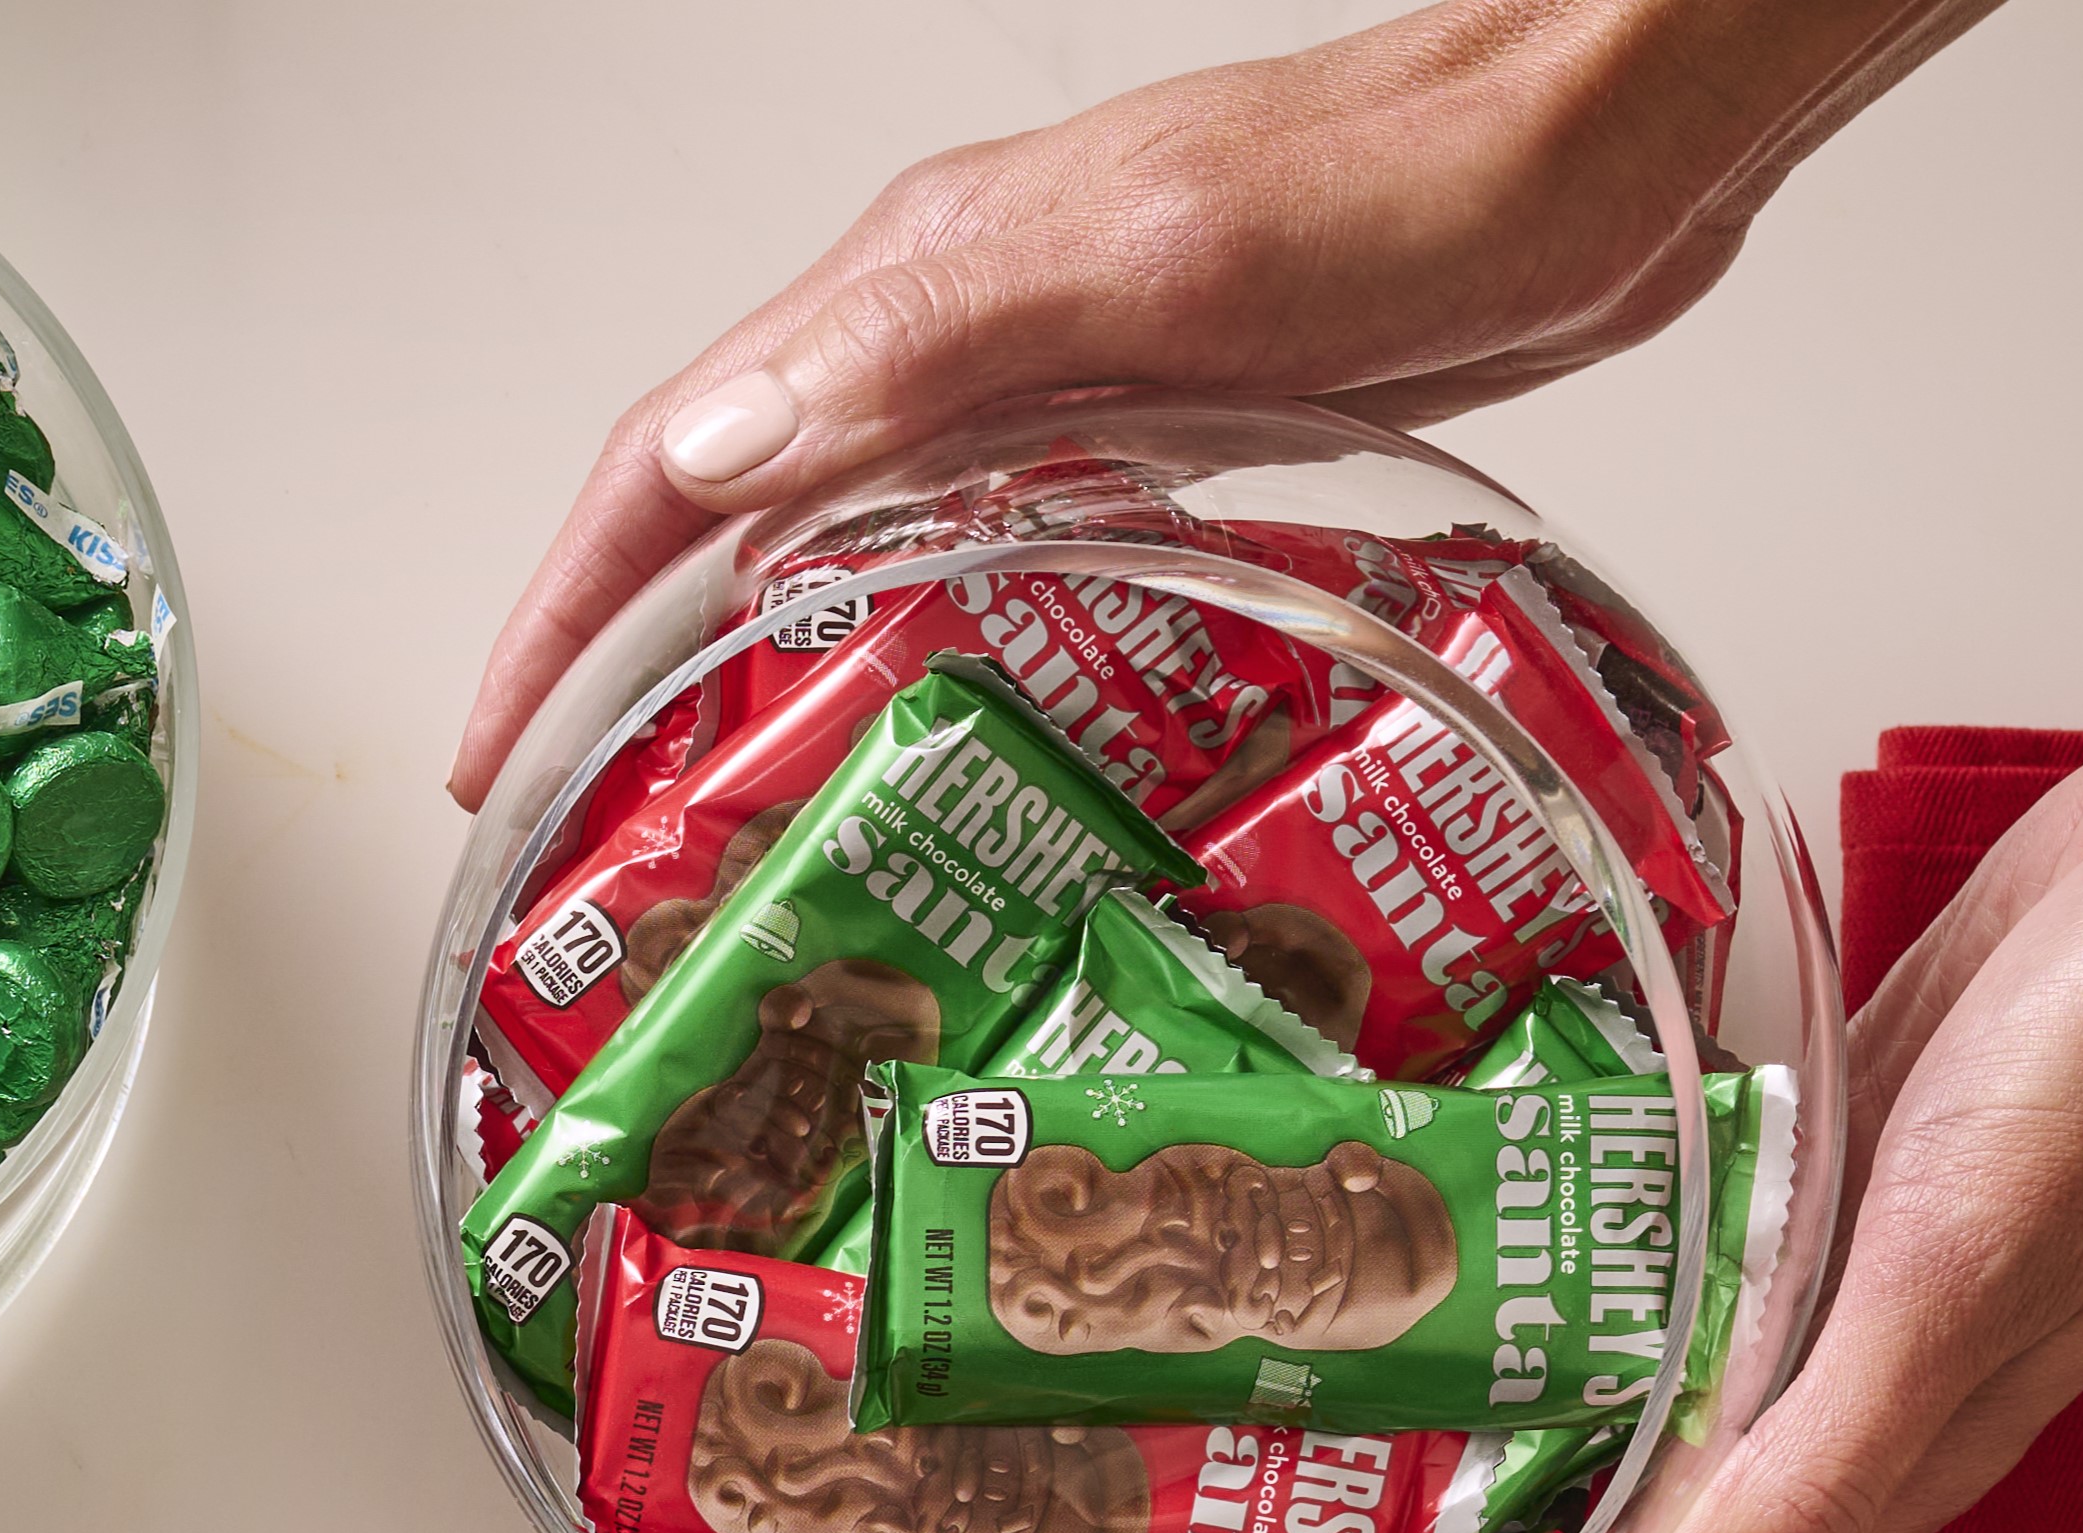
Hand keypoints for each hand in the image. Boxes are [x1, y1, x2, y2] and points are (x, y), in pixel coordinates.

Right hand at [449, 0, 1987, 806]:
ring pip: (828, 537)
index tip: (497, 755)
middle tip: (588, 833)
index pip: (669, 465)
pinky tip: (910, 737)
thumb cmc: (1401, 190)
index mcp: (914, 290)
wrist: (1586, 150)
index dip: (563, 619)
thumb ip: (932, 344)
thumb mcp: (1148, 267)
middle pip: (722, 509)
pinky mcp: (1129, 421)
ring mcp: (1036, 375)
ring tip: (710, 822)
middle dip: (622, 666)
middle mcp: (950, 327)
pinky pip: (951, 549)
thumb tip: (728, 455)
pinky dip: (886, 647)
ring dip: (745, 670)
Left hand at [1351, 677, 2082, 1532]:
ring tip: (1364, 1469)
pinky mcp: (1843, 1168)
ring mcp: (1844, 1287)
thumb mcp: (1949, 1291)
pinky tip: (1499, 1284)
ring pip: (1650, 1430)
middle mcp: (1844, 1403)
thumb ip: (1809, 1480)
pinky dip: (1591, 1312)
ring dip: (1524, 1470)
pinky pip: (1686, 1283)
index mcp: (1871, 1469)